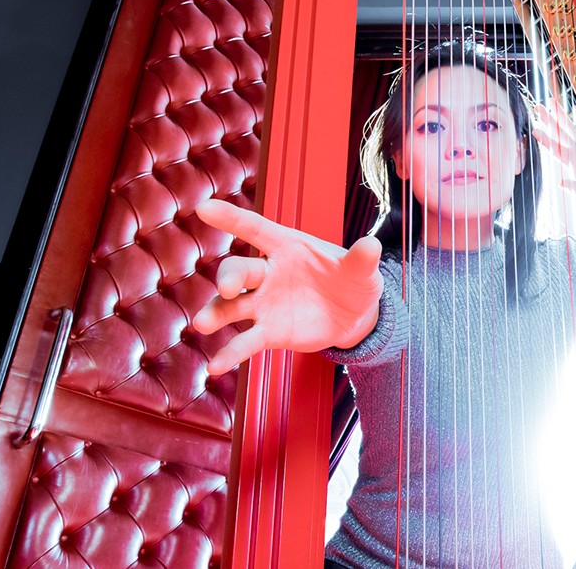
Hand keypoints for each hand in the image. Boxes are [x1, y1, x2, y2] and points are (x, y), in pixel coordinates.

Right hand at [192, 199, 383, 374]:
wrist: (355, 315)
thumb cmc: (352, 280)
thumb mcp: (361, 270)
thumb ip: (361, 259)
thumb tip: (372, 246)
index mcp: (287, 247)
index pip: (256, 229)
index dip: (231, 218)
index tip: (205, 209)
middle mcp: (268, 273)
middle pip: (239, 270)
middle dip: (230, 277)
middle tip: (228, 288)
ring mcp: (264, 303)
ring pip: (231, 306)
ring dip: (216, 313)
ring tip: (203, 324)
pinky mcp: (268, 332)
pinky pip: (245, 341)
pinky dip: (230, 353)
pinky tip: (216, 367)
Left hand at [534, 102, 575, 206]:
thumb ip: (574, 187)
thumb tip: (561, 183)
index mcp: (569, 162)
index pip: (554, 149)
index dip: (545, 140)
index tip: (535, 131)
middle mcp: (573, 152)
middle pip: (558, 133)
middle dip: (548, 120)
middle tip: (538, 108)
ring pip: (568, 127)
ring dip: (560, 115)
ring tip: (552, 102)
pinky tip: (575, 109)